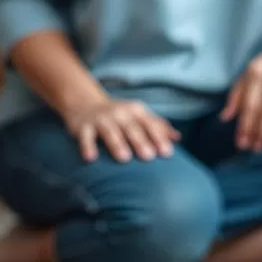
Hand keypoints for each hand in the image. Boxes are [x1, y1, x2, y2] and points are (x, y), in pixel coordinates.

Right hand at [63, 98, 180, 162]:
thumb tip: (177, 138)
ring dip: (117, 144)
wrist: (85, 103)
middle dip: (140, 141)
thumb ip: (158, 126)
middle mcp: (120, 113)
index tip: (166, 153)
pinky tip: (91, 158)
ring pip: (110, 131)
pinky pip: (85, 137)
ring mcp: (101, 119)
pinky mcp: (83, 126)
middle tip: (149, 156)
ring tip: (124, 158)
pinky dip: (87, 146)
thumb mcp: (139, 116)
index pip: (150, 124)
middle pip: (132, 128)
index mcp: (136, 111)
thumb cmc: (120, 115)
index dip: (158, 137)